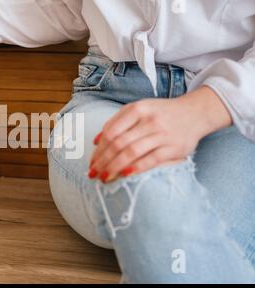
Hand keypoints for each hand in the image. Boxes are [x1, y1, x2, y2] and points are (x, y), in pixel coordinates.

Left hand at [89, 86, 231, 181]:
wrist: (196, 113)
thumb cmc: (161, 114)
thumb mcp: (139, 110)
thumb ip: (117, 122)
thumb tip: (95, 141)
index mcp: (137, 109)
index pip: (111, 131)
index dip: (99, 149)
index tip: (91, 162)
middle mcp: (149, 120)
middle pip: (118, 143)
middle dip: (103, 161)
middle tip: (93, 174)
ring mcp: (162, 134)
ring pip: (131, 152)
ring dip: (114, 167)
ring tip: (104, 178)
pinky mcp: (174, 148)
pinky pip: (151, 160)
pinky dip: (136, 168)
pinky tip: (124, 175)